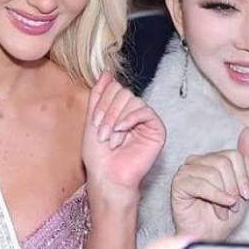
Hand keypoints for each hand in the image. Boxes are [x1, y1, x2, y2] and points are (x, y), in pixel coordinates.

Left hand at [81, 74, 165, 203]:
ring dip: (117, 119)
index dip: (102, 102)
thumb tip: (106, 72)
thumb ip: (98, 95)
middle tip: (102, 134)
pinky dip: (130, 119)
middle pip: (123, 92)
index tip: (94, 123)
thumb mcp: (92, 119)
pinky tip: (122, 132)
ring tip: (111, 139)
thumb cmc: (98, 155)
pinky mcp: (156, 129)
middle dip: (108, 112)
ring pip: (132, 100)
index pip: (113, 88)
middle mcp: (134, 112)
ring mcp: (146, 120)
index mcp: (119, 109)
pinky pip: (145, 111)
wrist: (107, 176)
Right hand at [170, 128, 248, 240]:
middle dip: (233, 187)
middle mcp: (197, 161)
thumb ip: (246, 159)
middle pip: (224, 162)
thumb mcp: (242, 186)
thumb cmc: (224, 215)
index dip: (243, 176)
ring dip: (224, 196)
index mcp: (212, 159)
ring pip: (214, 172)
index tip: (246, 196)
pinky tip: (221, 208)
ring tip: (223, 211)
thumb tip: (248, 131)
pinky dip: (216, 197)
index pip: (234, 155)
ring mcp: (186, 171)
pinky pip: (201, 183)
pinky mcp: (178, 183)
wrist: (210, 237)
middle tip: (233, 206)